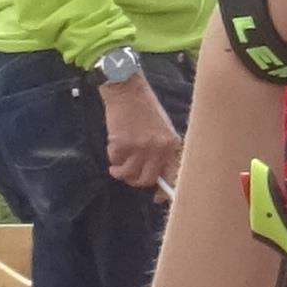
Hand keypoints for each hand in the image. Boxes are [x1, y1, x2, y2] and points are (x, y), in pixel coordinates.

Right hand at [100, 70, 182, 192]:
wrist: (126, 89)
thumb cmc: (145, 107)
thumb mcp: (163, 129)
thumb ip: (163, 151)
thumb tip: (159, 175)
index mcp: (172, 144)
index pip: (173, 175)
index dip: (165, 190)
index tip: (158, 197)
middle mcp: (158, 148)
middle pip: (147, 180)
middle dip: (136, 180)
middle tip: (130, 173)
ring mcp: (139, 147)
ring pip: (129, 174)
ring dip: (121, 172)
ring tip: (118, 164)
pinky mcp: (121, 144)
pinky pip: (115, 161)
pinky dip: (113, 158)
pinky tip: (114, 148)